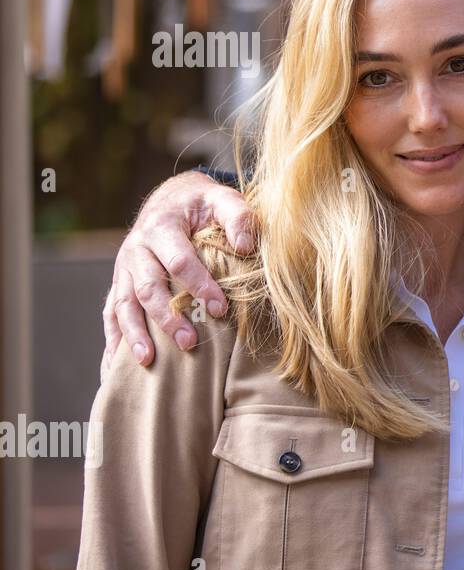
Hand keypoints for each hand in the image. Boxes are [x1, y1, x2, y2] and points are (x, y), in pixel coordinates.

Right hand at [102, 171, 255, 374]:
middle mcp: (136, 249)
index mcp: (161, 227)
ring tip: (147, 361)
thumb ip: (238, 216)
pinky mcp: (119, 284)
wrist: (171, 200)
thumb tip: (246, 245)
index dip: (199, 285)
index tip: (221, 309)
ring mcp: (123, 269)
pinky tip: (115, 369)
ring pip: (123, 304)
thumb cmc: (203, 205)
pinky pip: (111, 314)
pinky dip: (113, 341)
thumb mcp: (223, 199)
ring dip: (134, 334)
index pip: (178, 261)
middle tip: (189, 343)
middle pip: (147, 287)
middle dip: (166, 317)